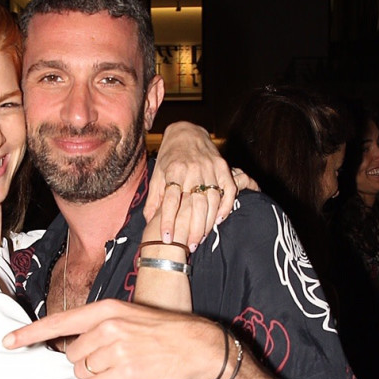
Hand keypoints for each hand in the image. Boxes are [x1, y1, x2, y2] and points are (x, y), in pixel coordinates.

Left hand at [4, 301, 220, 378]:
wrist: (200, 347)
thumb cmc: (164, 334)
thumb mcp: (130, 317)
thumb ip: (100, 327)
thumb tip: (69, 348)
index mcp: (107, 310)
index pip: (59, 323)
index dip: (29, 334)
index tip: (7, 342)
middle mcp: (109, 329)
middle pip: (72, 357)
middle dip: (85, 365)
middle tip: (113, 363)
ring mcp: (117, 353)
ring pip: (82, 375)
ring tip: (123, 371)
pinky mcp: (126, 376)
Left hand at [146, 123, 243, 247]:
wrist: (187, 131)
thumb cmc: (169, 157)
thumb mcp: (157, 174)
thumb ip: (155, 197)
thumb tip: (149, 220)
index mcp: (174, 170)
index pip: (171, 200)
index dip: (169, 221)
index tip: (167, 239)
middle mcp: (193, 169)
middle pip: (194, 204)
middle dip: (191, 228)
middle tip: (187, 246)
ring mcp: (210, 168)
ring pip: (212, 200)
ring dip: (207, 222)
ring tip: (199, 239)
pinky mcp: (222, 167)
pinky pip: (228, 189)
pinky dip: (225, 206)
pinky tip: (218, 221)